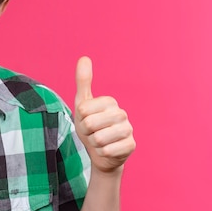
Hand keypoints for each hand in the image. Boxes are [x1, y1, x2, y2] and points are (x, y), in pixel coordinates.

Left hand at [74, 56, 135, 172]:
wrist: (100, 153)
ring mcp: (129, 130)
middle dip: (86, 132)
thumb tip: (84, 57)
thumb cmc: (90, 127)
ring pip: (99, 138)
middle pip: (90, 124)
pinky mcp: (131, 146)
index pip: (83, 110)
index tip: (86, 120)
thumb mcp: (82, 104)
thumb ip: (83, 81)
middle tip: (92, 133)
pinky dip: (102, 153)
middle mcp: (122, 113)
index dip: (80, 119)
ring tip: (99, 141)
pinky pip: (108, 151)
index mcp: (110, 101)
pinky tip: (107, 150)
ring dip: (94, 143)